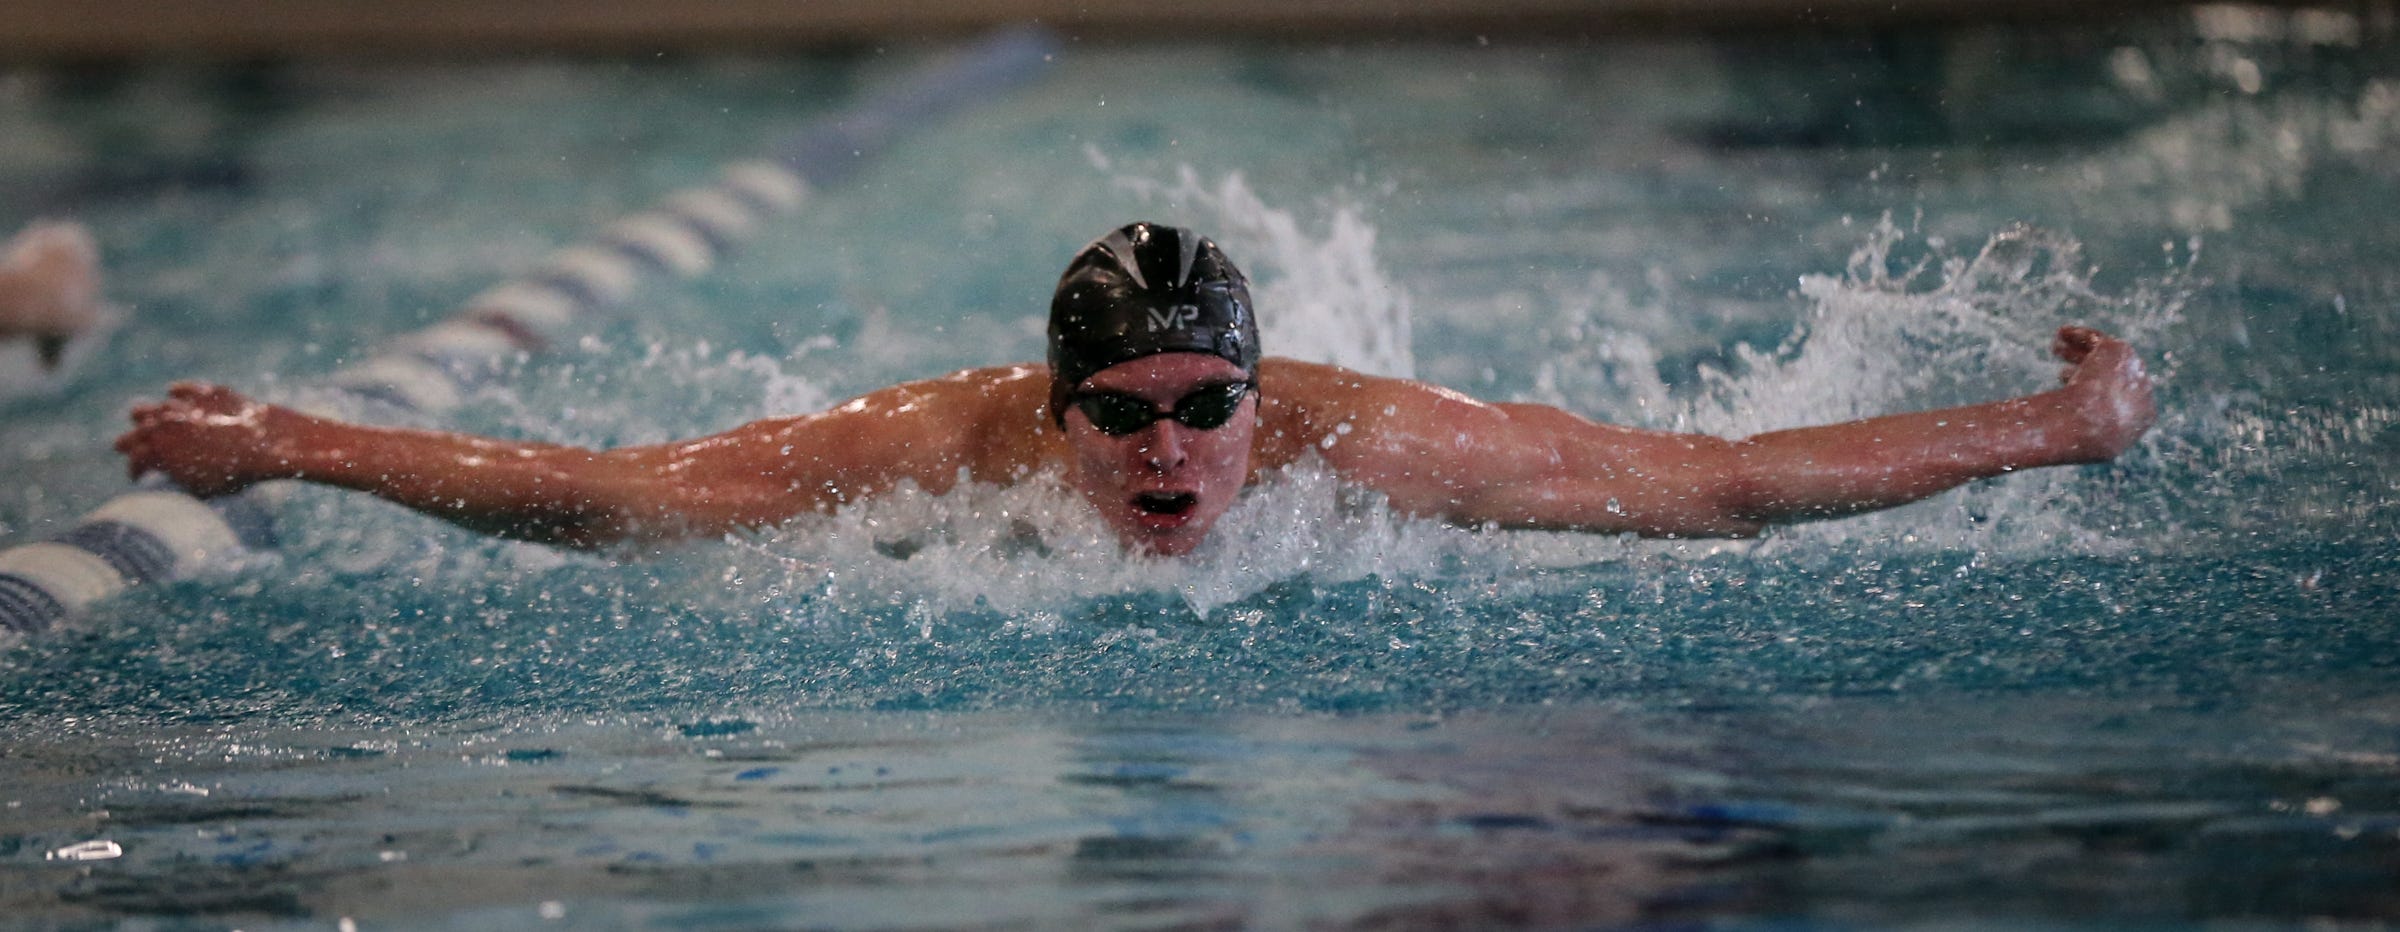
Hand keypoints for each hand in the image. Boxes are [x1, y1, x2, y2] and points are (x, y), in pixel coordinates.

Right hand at [115, 382, 289, 496]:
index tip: (137, 477)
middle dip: (128, 443)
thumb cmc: (236, 473)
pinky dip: (176, 394)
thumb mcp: (202, 488)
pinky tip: (173, 397)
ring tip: (143, 421)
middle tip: (123, 447)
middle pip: (134, 433)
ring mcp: (182, 407)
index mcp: (158, 452)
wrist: (267, 444)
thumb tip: (167, 476)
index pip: (135, 461)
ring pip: (151, 409)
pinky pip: (183, 391)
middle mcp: (163, 426)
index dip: (135, 471)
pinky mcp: (204, 393)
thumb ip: (178, 480)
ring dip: (145, 417)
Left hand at [2050, 326, 2155, 462]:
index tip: (2070, 389)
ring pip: (2105, 357)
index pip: (2120, 400)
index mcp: (2142, 419)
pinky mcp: (2119, 351)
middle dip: (2087, 372)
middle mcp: (2143, 392)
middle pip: (2113, 376)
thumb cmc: (2084, 441)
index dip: (2093, 393)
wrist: (2092, 423)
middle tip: (2061, 372)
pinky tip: (2061, 334)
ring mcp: (2134, 369)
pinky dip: (2079, 336)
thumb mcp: (2078, 448)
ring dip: (2080, 351)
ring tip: (2054, 348)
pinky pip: (2097, 340)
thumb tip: (2054, 446)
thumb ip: (2073, 442)